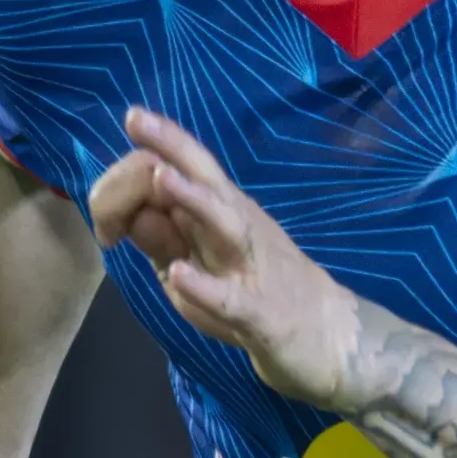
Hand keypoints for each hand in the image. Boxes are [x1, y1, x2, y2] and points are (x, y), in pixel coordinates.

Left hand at [88, 107, 361, 408]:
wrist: (332, 338)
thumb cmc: (258, 292)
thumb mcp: (201, 263)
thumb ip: (165, 238)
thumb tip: (125, 209)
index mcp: (224, 213)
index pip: (188, 171)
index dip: (156, 154)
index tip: (126, 133)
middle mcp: (240, 229)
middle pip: (207, 181)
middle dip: (173, 149)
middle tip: (138, 119)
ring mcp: (253, 268)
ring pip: (224, 226)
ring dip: (193, 200)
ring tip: (160, 177)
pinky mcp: (262, 314)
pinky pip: (232, 299)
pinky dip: (205, 287)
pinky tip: (179, 274)